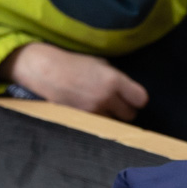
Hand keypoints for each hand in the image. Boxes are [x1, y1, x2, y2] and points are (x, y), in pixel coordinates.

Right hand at [0, 42, 147, 120]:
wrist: (45, 70)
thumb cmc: (73, 62)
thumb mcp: (99, 63)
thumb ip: (116, 76)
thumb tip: (126, 89)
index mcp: (113, 80)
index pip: (141, 99)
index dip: (137, 98)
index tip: (131, 96)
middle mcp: (106, 98)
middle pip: (130, 115)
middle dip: (125, 109)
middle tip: (117, 103)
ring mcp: (93, 111)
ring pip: (114, 123)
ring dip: (111, 117)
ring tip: (101, 105)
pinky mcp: (81, 120)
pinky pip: (98, 125)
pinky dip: (97, 120)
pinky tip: (90, 109)